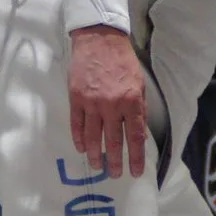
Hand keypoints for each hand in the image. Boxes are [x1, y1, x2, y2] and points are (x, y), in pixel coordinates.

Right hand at [68, 25, 149, 177]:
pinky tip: (81, 148)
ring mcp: (92, 103)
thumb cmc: (123, 61)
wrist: (99, 40)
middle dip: (116, 161)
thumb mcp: (139, 83)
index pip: (136, 136)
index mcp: (132, 101)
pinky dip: (79, 139)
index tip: (136, 171)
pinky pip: (76, 124)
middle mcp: (112, 105)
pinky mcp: (76, 99)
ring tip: (98, 166)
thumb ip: (138, 107)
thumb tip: (138, 131)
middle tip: (115, 175)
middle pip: (114, 141)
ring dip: (96, 154)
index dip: (136, 157)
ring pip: (93, 137)